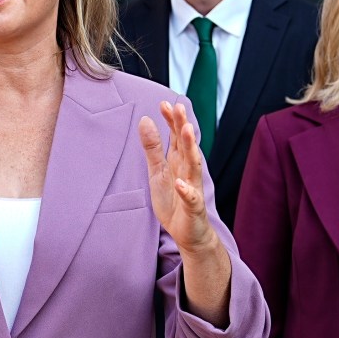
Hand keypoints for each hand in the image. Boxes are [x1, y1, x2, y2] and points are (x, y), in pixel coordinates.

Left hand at [138, 101, 217, 258]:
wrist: (188, 233)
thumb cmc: (173, 201)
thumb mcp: (157, 172)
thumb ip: (152, 148)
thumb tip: (145, 120)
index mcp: (178, 161)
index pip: (176, 137)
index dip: (171, 121)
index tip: (164, 104)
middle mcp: (188, 171)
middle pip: (186, 146)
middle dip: (184, 127)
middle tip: (179, 108)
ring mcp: (192, 188)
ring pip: (193, 166)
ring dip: (191, 149)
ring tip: (187, 132)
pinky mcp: (193, 208)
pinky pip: (191, 198)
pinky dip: (186, 191)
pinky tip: (180, 184)